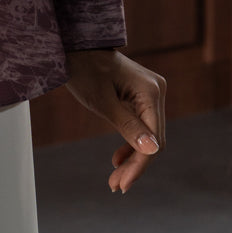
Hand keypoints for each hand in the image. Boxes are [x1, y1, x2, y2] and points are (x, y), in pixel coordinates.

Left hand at [64, 48, 165, 192]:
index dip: (139, 165)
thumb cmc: (83, 69)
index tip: (122, 186)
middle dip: (135, 164)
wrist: (74, 46)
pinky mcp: (141, 95)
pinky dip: (131, 142)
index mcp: (151, 90)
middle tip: (115, 186)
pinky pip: (141, 125)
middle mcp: (156, 90)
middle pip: (153, 139)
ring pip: (148, 135)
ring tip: (115, 178)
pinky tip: (117, 159)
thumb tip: (153, 150)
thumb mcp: (102, 101)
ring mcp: (150, 92)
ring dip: (133, 157)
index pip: (152, 138)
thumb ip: (127, 126)